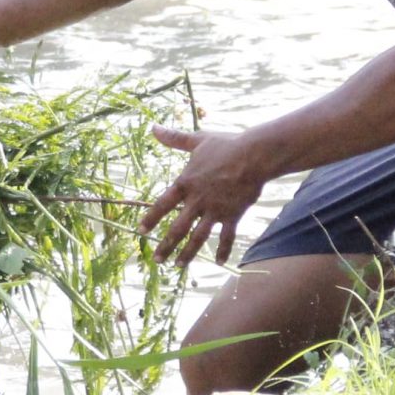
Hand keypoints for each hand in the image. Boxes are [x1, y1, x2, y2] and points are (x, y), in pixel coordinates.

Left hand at [139, 126, 269, 266]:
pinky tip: (217, 262)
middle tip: (156, 259)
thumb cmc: (226, 145)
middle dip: (166, 245)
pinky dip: (222, 250)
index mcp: (186, 183)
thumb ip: (175, 138)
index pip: (162, 204)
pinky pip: (226, 237)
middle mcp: (197, 200)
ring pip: (198, 237)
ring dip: (187, 253)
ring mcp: (215, 210)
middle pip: (177, 228)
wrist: (254, 155)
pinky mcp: (232, 215)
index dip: (151, 218)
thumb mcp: (197, 140)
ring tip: (178, 266)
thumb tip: (153, 128)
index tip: (141, 231)